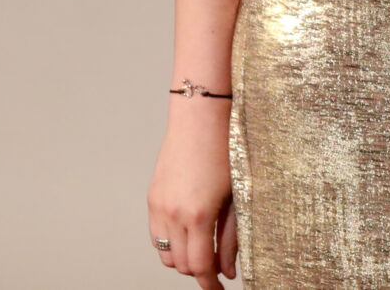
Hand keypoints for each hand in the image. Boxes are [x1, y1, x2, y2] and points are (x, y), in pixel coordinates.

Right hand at [148, 99, 237, 284]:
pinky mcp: (152, 197)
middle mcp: (173, 213)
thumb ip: (231, 238)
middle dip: (199, 271)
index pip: (199, 267)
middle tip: (217, 268)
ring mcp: (158, 205)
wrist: (201, 117)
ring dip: (183, 258)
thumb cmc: (227, 151)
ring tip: (203, 249)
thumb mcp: (237, 197)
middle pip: (181, 264)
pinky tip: (188, 233)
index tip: (219, 289)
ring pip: (165, 253)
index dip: (209, 283)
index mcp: (198, 215)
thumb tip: (227, 271)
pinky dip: (170, 242)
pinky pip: (156, 234)